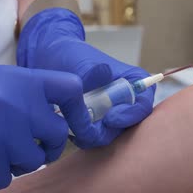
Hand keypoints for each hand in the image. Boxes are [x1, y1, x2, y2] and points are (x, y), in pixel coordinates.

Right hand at [0, 65, 89, 188]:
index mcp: (17, 80)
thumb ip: (30, 95)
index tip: (74, 124)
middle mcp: (12, 102)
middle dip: (48, 145)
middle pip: (58, 132)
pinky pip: (8, 178)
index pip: (71, 88)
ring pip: (35, 160)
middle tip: (31, 146)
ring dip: (20, 162)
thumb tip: (69, 112)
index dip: (79, 109)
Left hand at [17, 9, 154, 148]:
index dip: (131, 115)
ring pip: (110, 134)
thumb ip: (94, 75)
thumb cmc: (71, 55)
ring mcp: (111, 112)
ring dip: (94, 136)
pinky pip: (95, 137)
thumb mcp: (82, 62)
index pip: (143, 103)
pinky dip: (84, 137)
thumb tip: (105, 84)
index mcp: (132, 80)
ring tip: (73, 128)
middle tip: (87, 129)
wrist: (49, 60)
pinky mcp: (95, 123)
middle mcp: (125, 99)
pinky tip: (69, 130)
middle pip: (128, 124)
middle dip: (108, 130)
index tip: (110, 118)